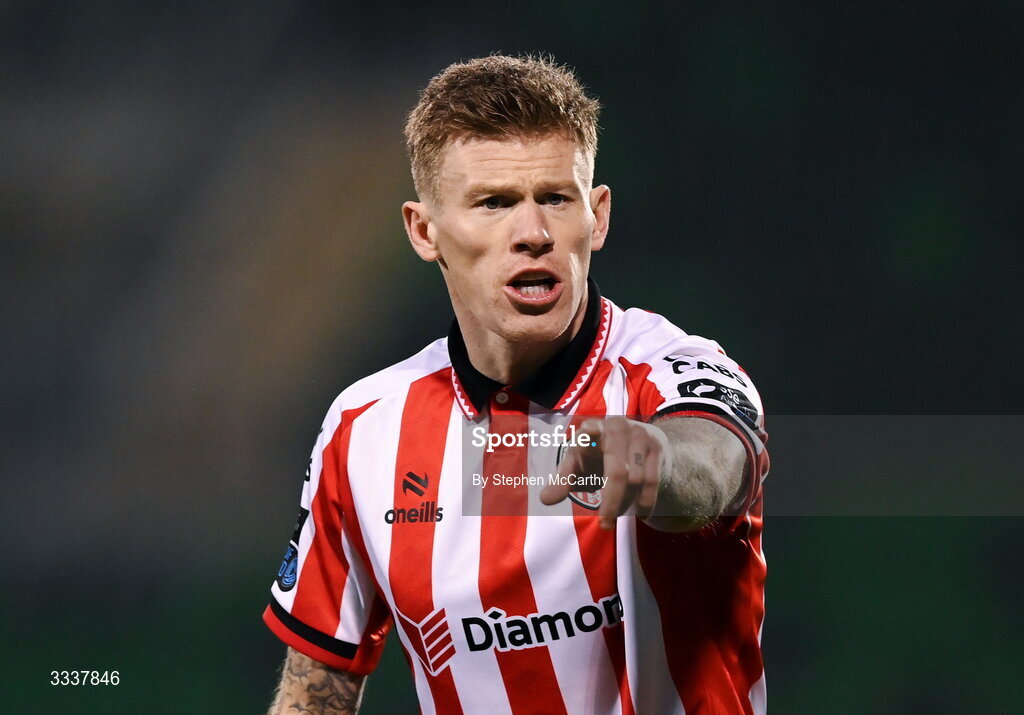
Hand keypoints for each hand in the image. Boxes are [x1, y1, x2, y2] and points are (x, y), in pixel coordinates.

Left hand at [539, 417, 671, 529]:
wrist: (635, 439)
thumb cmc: (597, 454)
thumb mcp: (578, 464)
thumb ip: (562, 481)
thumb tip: (545, 500)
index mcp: (592, 429)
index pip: (590, 431)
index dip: (590, 432)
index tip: (589, 431)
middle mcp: (617, 428)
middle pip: (618, 471)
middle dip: (611, 502)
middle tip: (605, 525)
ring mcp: (640, 437)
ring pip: (636, 479)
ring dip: (625, 503)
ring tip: (615, 516)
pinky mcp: (656, 448)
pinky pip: (652, 480)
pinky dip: (646, 501)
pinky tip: (642, 514)